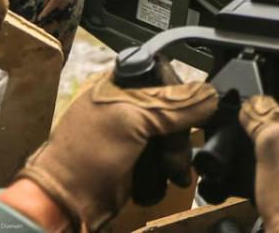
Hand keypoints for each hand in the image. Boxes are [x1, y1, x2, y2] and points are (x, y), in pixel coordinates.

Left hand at [17, 70, 217, 230]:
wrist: (66, 205)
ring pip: (177, 135)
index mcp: (120, 82)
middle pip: (177, 108)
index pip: (165, 72)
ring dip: (176, 157)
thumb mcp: (133, 121)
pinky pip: (170, 157)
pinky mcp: (141, 158)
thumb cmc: (85, 155)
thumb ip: (175, 105)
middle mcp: (129, 103)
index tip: (189, 113)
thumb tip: (212, 95)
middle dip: (178, 135)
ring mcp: (136, 132)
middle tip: (171, 153)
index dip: (181, 92)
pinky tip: (163, 178)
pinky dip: (170, 170)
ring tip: (170, 172)